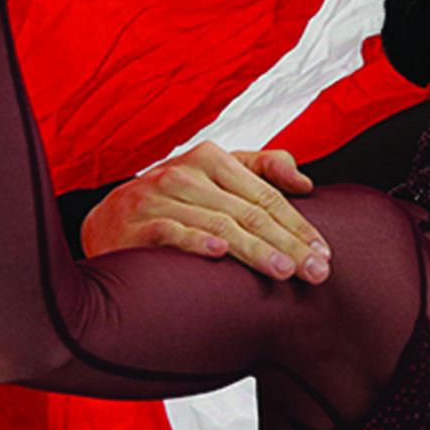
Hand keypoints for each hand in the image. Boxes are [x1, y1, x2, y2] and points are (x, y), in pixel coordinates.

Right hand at [82, 142, 331, 283]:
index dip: (299, 224)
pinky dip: (196, 242)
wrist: (105, 219)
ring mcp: (159, 198)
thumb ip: (263, 168)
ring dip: (256, 250)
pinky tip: (220, 254)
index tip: (324, 252)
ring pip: (220, 225)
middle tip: (317, 271)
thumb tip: (305, 183)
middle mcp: (186, 173)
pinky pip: (172, 233)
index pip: (267, 195)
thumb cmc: (174, 198)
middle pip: (250, 212)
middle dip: (289, 243)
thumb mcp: (217, 174)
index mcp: (212, 158)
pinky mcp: (135, 225)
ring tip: (286, 271)